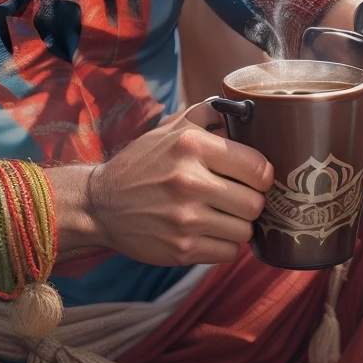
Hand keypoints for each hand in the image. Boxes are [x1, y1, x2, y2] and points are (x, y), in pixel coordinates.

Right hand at [84, 102, 271, 264]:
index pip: (258, 167)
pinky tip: (206, 233)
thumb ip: (207, 114)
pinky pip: (228, 252)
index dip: (261, 174)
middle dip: (250, 202)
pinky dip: (222, 245)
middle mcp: (189, 180)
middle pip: (256, 203)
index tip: (253, 177)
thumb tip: (245, 109)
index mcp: (190, 145)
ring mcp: (185, 219)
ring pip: (245, 230)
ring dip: (237, 225)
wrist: (100, 205)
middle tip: (236, 199)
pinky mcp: (181, 250)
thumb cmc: (141, 165)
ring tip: (219, 216)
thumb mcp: (168, 129)